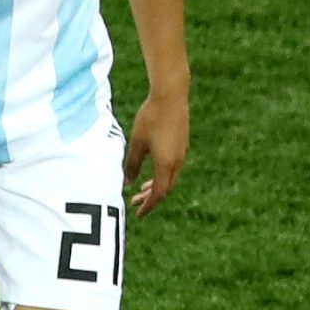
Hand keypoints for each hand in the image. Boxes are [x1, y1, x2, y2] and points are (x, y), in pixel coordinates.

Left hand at [124, 90, 188, 215]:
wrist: (171, 96)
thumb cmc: (151, 117)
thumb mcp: (137, 142)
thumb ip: (132, 164)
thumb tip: (127, 183)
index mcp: (165, 165)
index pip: (158, 194)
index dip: (148, 205)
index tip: (138, 213)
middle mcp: (177, 163)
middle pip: (165, 189)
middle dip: (150, 198)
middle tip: (134, 202)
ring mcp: (181, 155)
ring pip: (170, 179)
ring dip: (156, 187)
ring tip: (142, 189)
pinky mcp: (182, 146)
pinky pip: (173, 169)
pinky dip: (162, 176)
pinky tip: (153, 170)